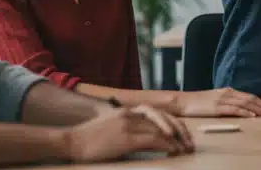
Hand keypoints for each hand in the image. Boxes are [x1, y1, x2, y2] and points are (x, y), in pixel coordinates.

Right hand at [63, 105, 192, 162]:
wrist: (71, 142)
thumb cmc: (89, 139)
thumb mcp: (111, 127)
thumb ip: (128, 127)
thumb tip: (148, 138)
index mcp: (127, 110)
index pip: (157, 113)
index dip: (172, 123)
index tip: (181, 134)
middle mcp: (130, 114)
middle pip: (163, 118)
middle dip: (179, 130)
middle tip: (189, 142)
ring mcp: (128, 125)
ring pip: (160, 129)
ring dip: (176, 139)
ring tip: (184, 148)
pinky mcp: (126, 138)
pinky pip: (153, 139)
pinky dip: (166, 144)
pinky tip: (173, 150)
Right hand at [177, 87, 260, 117]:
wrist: (182, 102)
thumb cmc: (197, 103)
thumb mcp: (214, 99)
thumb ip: (226, 101)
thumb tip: (238, 107)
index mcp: (228, 91)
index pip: (249, 96)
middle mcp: (227, 93)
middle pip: (250, 99)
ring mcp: (223, 100)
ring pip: (245, 103)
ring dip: (258, 109)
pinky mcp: (217, 107)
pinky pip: (235, 109)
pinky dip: (246, 112)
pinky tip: (253, 116)